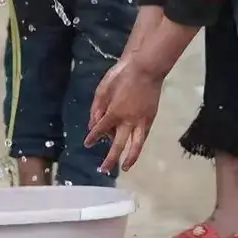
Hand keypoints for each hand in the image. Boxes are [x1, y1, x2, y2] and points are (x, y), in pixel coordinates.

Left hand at [85, 57, 164, 172]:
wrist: (146, 68)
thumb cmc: (122, 75)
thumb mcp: (103, 89)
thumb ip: (97, 108)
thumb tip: (92, 124)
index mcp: (114, 112)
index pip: (100, 130)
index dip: (93, 137)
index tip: (88, 144)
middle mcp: (127, 121)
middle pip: (118, 145)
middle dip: (110, 159)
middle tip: (103, 169)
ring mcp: (141, 121)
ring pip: (135, 146)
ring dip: (130, 159)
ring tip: (125, 168)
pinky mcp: (150, 119)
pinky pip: (143, 137)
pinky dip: (139, 146)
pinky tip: (135, 151)